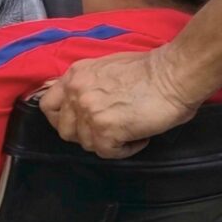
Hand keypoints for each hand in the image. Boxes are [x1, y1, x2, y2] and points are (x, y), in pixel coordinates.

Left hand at [39, 48, 201, 158]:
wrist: (173, 74)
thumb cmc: (150, 69)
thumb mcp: (105, 68)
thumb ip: (88, 85)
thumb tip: (84, 104)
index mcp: (75, 76)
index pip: (48, 106)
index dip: (61, 119)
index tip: (77, 123)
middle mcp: (76, 93)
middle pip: (65, 131)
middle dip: (86, 134)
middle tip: (108, 129)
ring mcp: (89, 113)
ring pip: (87, 144)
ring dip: (108, 142)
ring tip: (130, 130)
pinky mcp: (106, 131)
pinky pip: (108, 153)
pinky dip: (125, 149)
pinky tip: (139, 137)